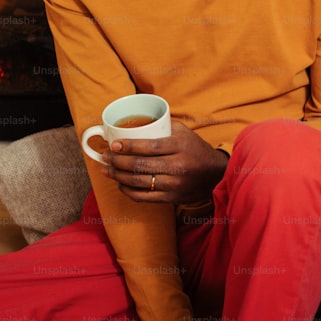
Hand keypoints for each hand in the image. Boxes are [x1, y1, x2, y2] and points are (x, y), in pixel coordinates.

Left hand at [103, 121, 228, 204]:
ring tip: (107, 170)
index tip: (113, 145)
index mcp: (179, 146)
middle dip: (118, 161)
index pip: (149, 146)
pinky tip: (120, 184)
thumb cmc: (195, 149)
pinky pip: (144, 197)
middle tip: (105, 157)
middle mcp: (177, 166)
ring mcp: (174, 184)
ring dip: (118, 176)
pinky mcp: (172, 198)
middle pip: (140, 165)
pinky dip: (128, 191)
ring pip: (139, 182)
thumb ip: (162, 125)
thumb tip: (135, 121)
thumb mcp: (184, 131)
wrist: (215, 174)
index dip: (128, 146)